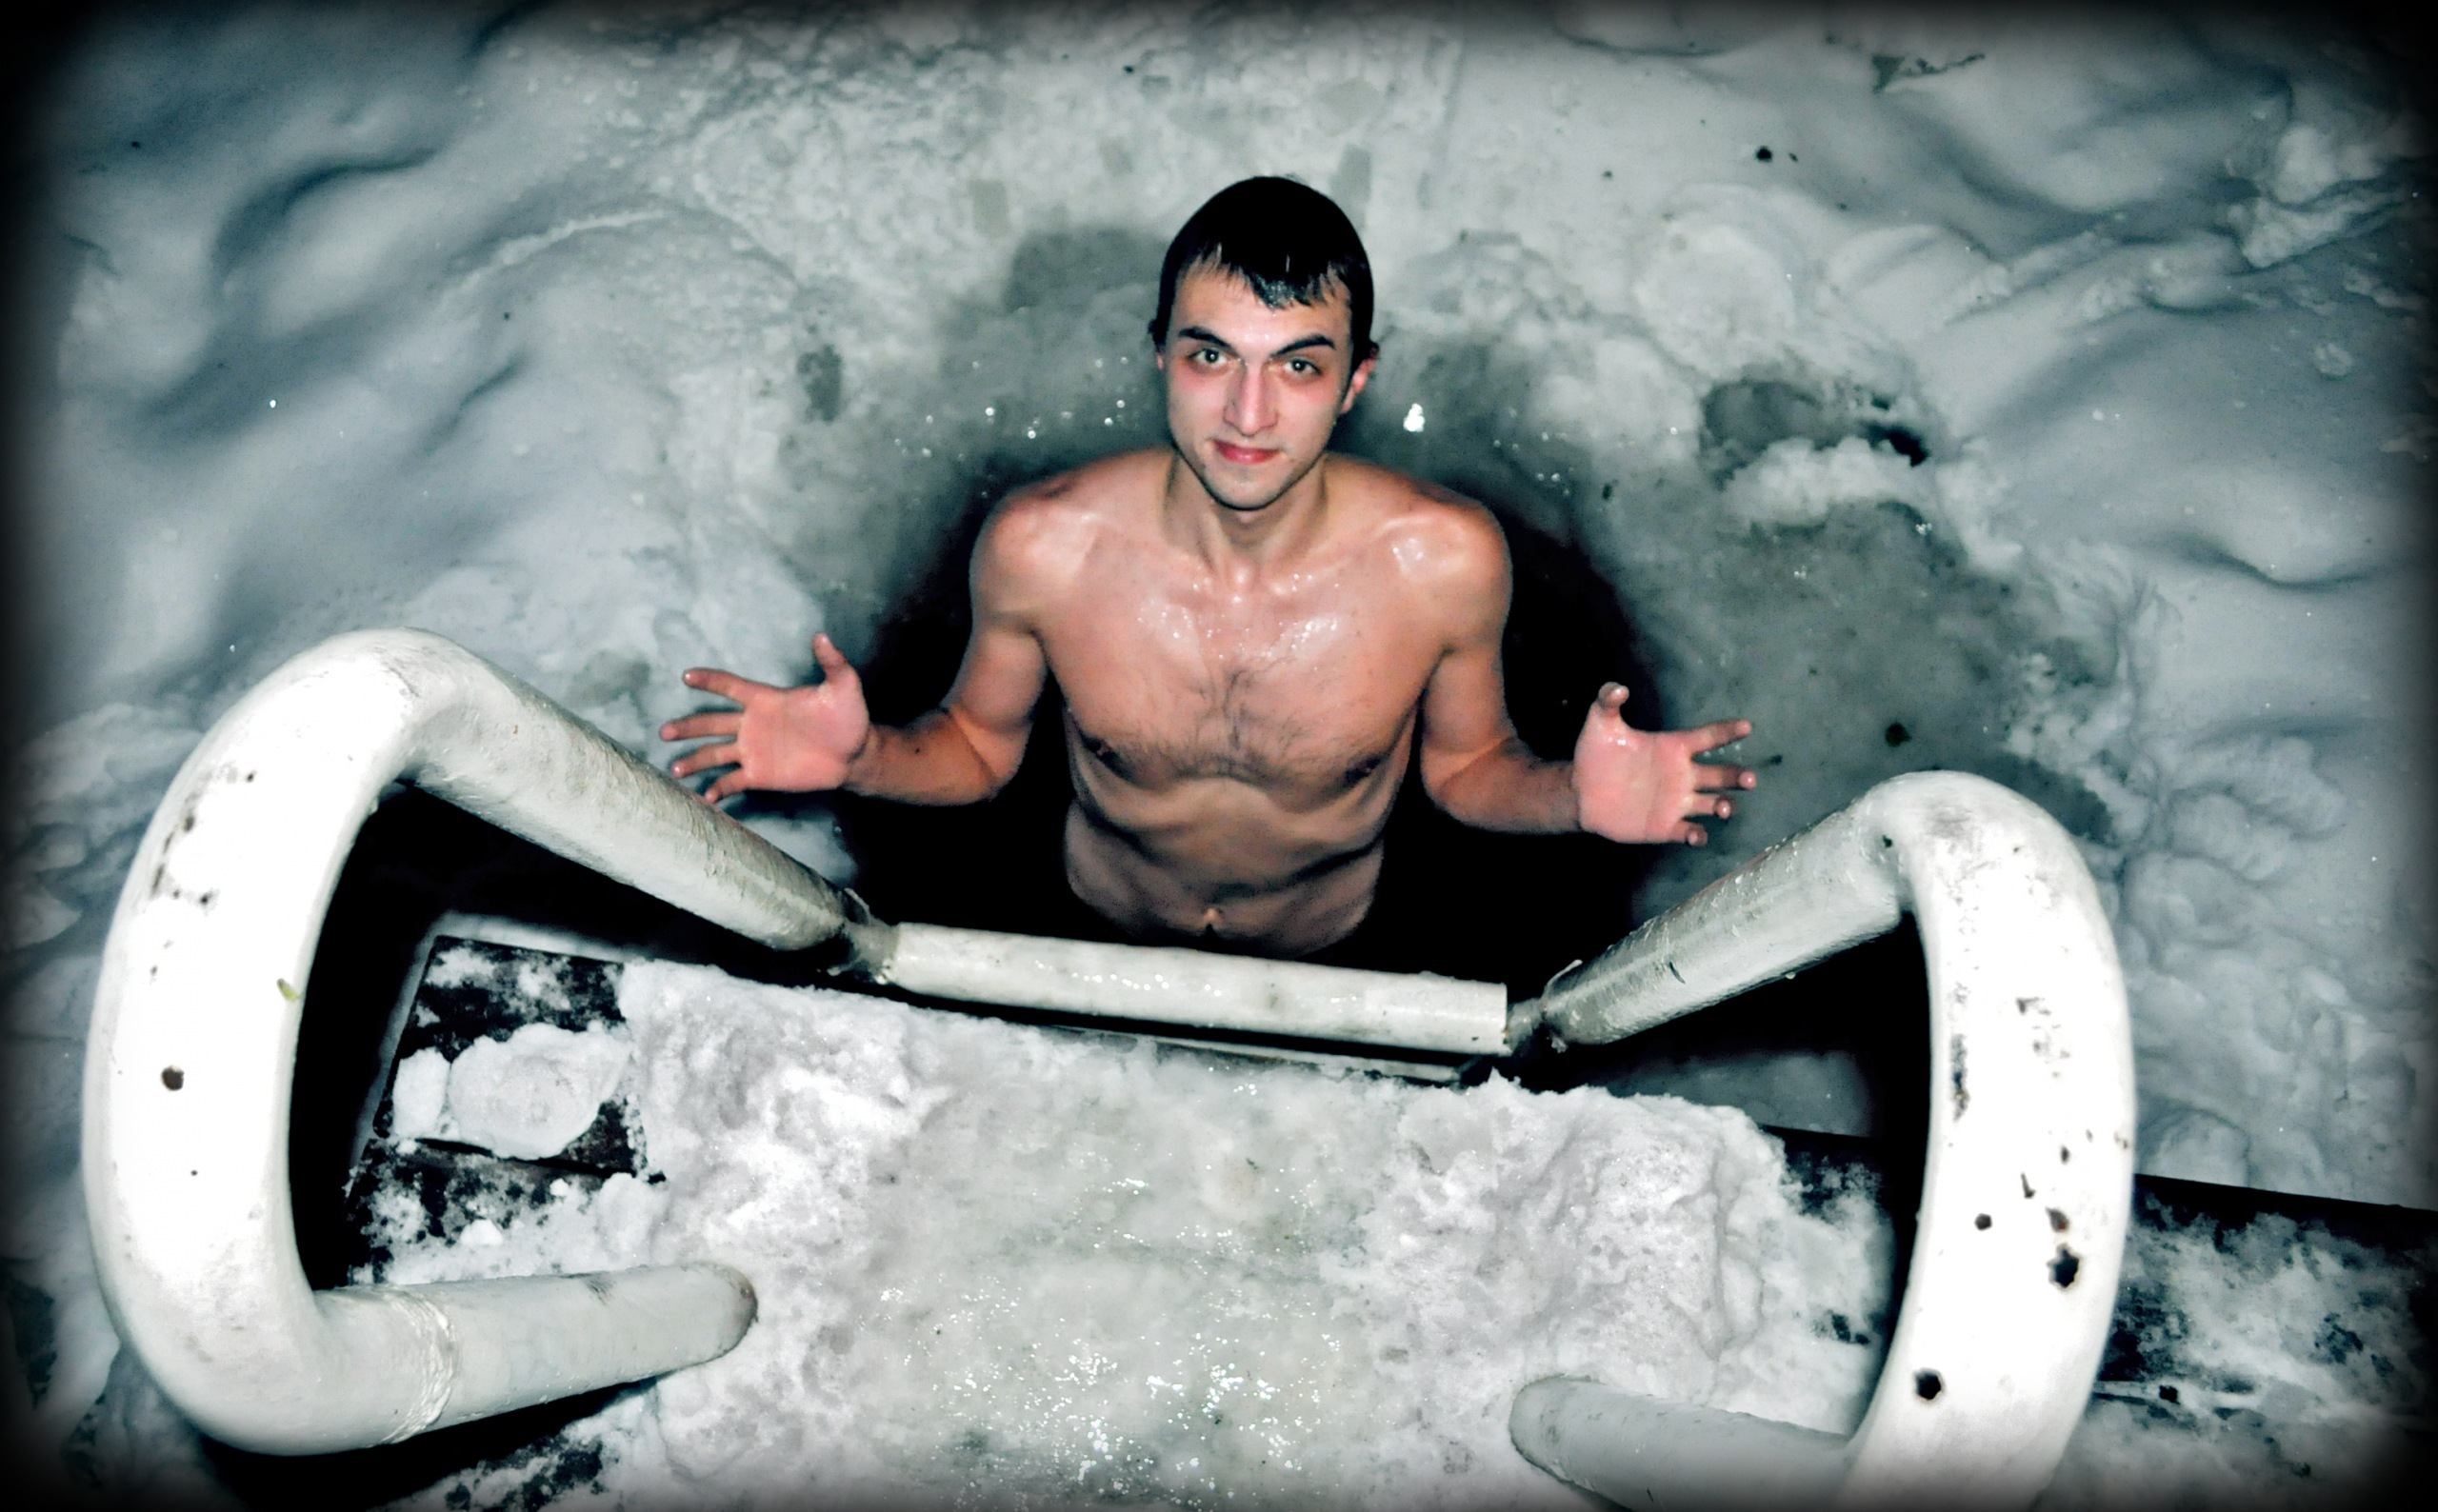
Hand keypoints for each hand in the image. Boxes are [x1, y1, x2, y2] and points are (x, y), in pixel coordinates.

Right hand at [660, 633, 871, 802]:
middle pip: (712, 723)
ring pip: (715, 754)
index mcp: (766, 700)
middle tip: (665, 732)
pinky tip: (703, 797)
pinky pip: (732, 781)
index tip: (686, 677)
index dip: (710, 681)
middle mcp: (753, 724)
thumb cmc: (849, 718)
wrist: (855, 755)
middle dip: (688, 726)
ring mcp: (754, 750)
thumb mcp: (844, 686)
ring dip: (694, 760)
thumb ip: (832, 662)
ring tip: (673, 768)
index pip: (731, 687)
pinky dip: (717, 789)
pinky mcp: (761, 774)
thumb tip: (822, 636)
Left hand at [1572, 683, 1754, 845]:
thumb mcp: (1599, 724)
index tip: (1747, 727)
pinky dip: (1697, 835)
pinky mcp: (1665, 827)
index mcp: (1673, 747)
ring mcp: (1677, 802)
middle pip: (1721, 774)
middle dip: (1738, 776)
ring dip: (1724, 806)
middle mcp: (1682, 774)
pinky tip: (1696, 835)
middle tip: (1749, 780)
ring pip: (1713, 803)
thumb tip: (1617, 688)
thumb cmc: (1595, 755)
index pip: (1708, 737)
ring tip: (1723, 808)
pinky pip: (1689, 831)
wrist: (1580, 792)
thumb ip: (1607, 701)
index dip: (1727, 731)